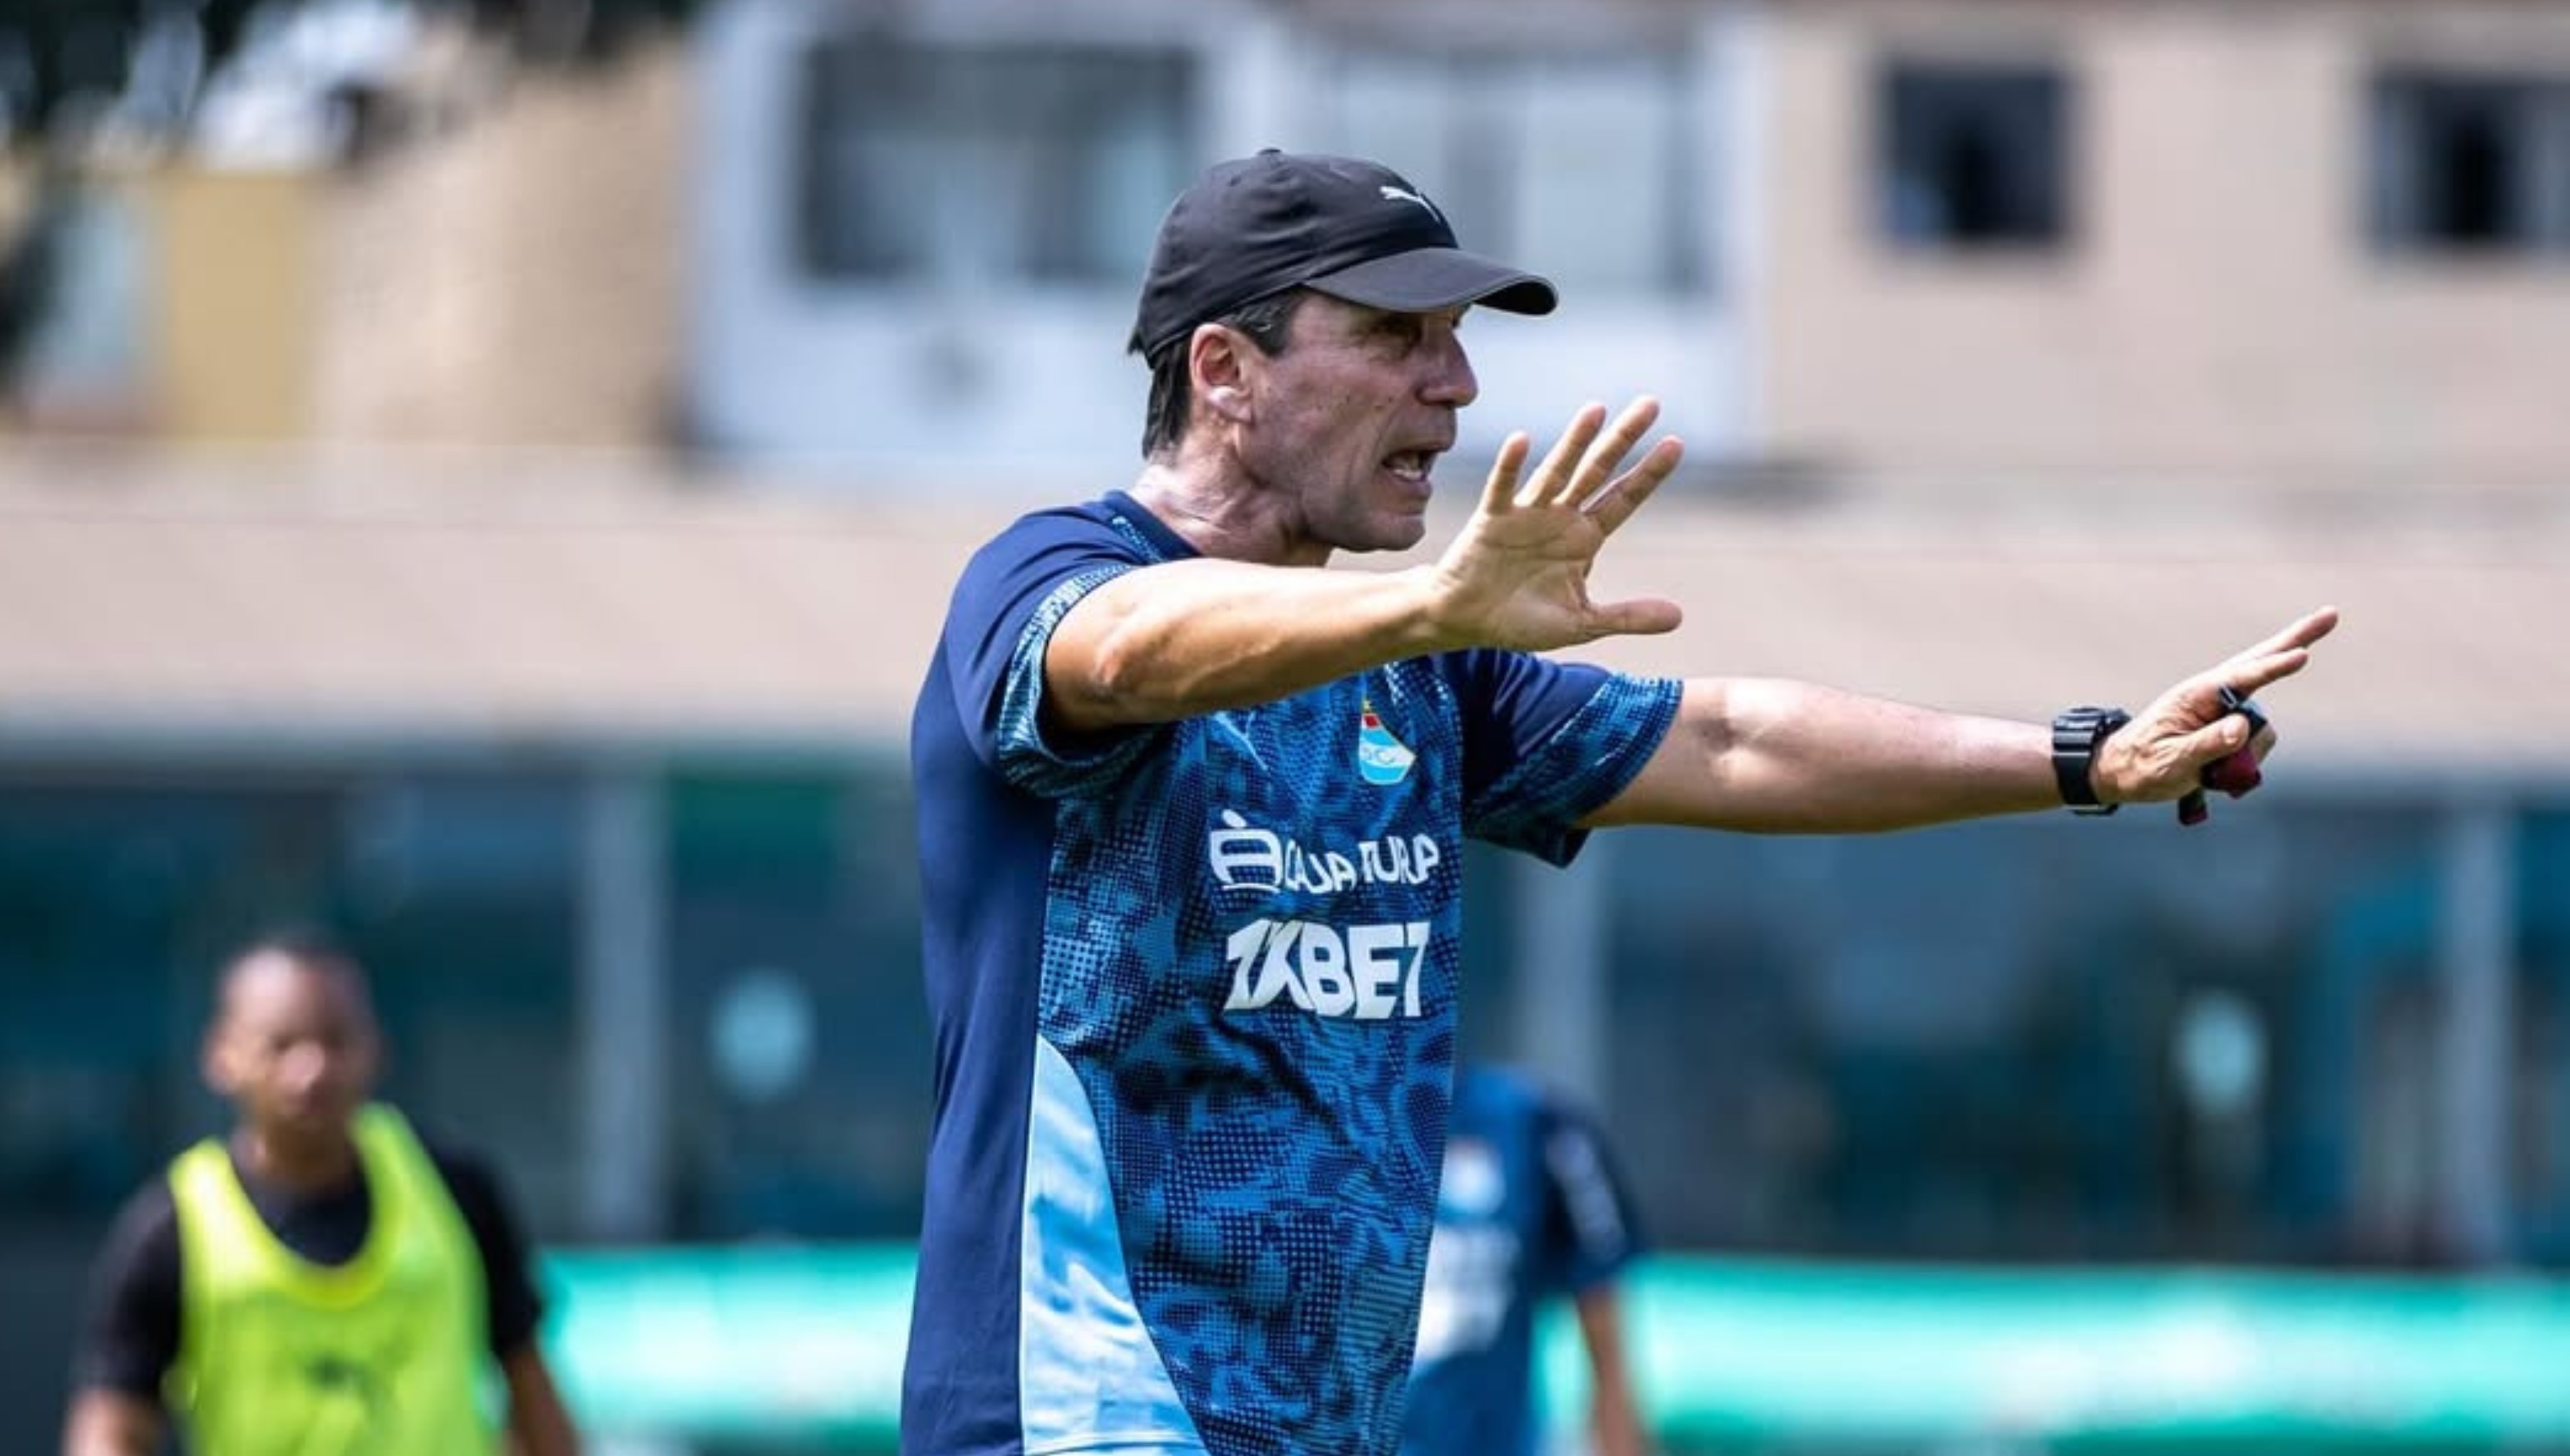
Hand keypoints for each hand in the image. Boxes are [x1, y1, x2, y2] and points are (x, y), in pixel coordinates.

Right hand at [1426, 397, 1685, 650]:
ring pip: (1555, 471)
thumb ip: (1627, 616)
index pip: (1623, 498)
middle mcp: (1559, 517)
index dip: (1649, 473)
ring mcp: (1526, 514)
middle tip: (1651, 404)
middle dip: (1623, 438)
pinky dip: (1510, 465)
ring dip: (1574, 441)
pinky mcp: (1491, 519)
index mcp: (1583, 538)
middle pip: (1597, 471)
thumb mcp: (1581, 623)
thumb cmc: (1521, 620)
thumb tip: (1679, 617)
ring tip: (1596, 410)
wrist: (1467, 622)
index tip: (1676, 443)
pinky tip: (1521, 440)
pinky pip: (1502, 489)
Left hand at [2095, 606, 2339, 805]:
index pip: (2243, 677)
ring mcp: (2224, 712)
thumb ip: (2206, 745)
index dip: (2275, 667)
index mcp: (2196, 694)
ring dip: (2250, 755)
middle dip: (2297, 639)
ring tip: (2211, 777)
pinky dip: (2248, 763)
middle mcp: (2214, 695)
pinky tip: (2225, 781)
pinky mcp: (2229, 729)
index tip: (2302, 655)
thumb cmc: (2142, 764)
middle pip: (2263, 663)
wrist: (2123, 773)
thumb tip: (2241, 729)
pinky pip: (2255, 744)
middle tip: (2331, 615)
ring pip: (2262, 728)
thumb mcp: (2171, 760)